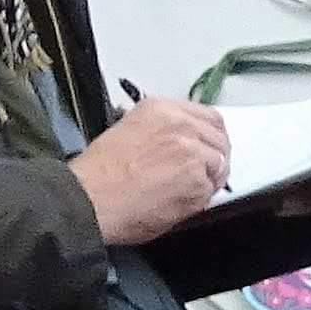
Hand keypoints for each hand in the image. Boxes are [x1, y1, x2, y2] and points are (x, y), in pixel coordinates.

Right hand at [72, 94, 227, 243]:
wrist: (90, 197)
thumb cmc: (100, 174)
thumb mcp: (129, 131)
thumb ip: (162, 132)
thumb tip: (183, 142)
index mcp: (161, 109)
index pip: (209, 117)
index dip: (211, 137)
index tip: (208, 147)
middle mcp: (180, 125)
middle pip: (220, 141)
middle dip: (215, 159)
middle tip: (202, 174)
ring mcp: (192, 151)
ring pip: (220, 166)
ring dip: (208, 180)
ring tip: (182, 189)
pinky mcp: (198, 179)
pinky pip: (212, 190)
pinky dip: (200, 198)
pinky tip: (177, 200)